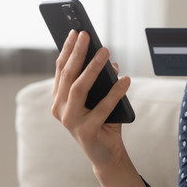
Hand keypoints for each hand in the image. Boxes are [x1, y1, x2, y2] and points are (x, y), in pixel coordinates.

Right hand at [51, 30, 130, 168]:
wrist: (107, 154)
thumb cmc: (103, 121)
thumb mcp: (99, 97)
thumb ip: (100, 80)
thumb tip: (109, 61)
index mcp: (59, 99)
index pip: (61, 69)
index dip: (67, 50)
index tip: (75, 32)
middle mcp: (60, 109)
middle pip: (68, 76)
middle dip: (77, 53)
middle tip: (86, 35)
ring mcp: (71, 121)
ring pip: (79, 89)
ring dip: (92, 68)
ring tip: (105, 52)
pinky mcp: (86, 132)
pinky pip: (102, 108)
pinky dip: (115, 92)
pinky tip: (126, 80)